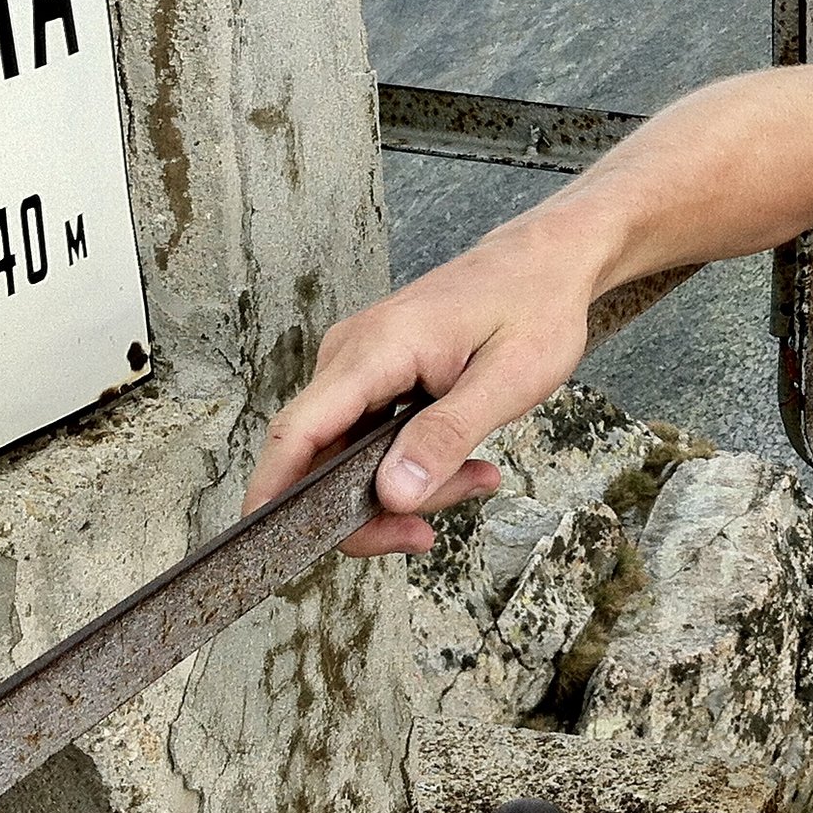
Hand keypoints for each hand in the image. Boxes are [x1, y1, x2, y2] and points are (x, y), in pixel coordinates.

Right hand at [242, 219, 597, 555]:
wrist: (544, 263)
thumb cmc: (533, 307)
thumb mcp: (509, 379)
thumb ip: (447, 435)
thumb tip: (394, 493)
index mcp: (376, 349)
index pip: (299, 431)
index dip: (273, 493)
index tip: (268, 549)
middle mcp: (351, 355)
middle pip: (321, 459)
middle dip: (374, 509)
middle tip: (434, 528)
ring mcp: (358, 365)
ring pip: (349, 457)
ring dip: (408, 487)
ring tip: (477, 478)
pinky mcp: (373, 376)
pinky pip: (370, 440)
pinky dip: (411, 464)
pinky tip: (462, 464)